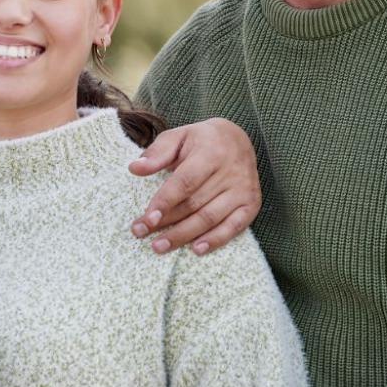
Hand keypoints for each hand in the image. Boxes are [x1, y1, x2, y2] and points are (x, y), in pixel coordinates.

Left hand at [128, 117, 260, 253]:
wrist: (238, 139)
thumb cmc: (201, 140)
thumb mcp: (179, 136)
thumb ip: (158, 152)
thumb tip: (135, 168)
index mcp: (211, 152)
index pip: (185, 182)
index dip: (165, 202)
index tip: (146, 218)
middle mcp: (231, 172)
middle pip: (194, 204)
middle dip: (166, 222)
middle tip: (140, 233)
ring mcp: (243, 190)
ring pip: (209, 218)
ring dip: (183, 235)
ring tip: (159, 246)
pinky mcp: (251, 204)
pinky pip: (234, 227)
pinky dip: (215, 240)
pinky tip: (196, 249)